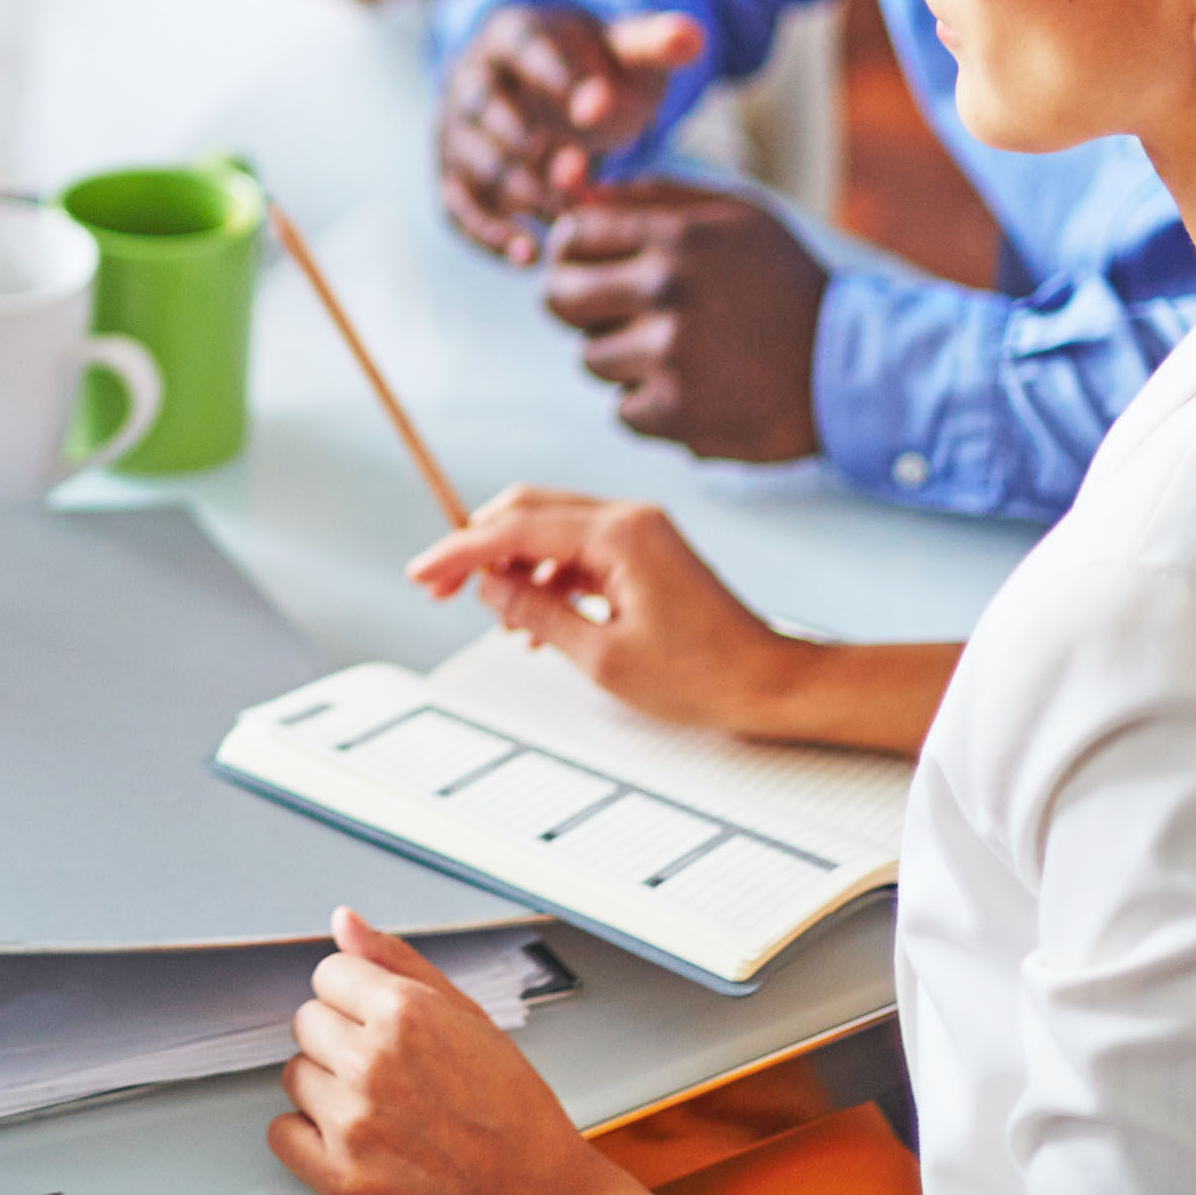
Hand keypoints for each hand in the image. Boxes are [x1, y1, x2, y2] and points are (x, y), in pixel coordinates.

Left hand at [271, 910, 761, 1194]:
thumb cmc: (516, 1116)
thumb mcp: (472, 1019)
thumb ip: (400, 964)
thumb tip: (345, 923)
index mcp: (406, 1014)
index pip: (329, 975)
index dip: (356, 999)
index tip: (379, 1023)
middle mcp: (372, 1062)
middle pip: (307, 1022)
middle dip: (340, 1040)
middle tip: (389, 1072)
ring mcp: (353, 1122)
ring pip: (295, 1075)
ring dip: (326, 1089)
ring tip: (381, 1110)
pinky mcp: (342, 1178)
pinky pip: (282, 1135)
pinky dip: (307, 1138)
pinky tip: (352, 1141)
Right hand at [409, 489, 808, 737]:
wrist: (771, 683)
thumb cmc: (706, 674)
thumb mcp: (602, 656)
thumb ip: (536, 614)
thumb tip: (490, 590)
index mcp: (619, 534)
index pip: (516, 529)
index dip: (460, 551)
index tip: (423, 572)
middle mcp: (629, 518)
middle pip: (529, 511)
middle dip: (478, 546)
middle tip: (440, 586)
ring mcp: (639, 532)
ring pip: (551, 530)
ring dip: (511, 564)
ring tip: (487, 611)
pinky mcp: (646, 552)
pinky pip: (578, 550)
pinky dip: (546, 576)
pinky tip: (532, 616)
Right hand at [437, 1, 706, 259]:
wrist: (553, 94)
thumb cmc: (595, 69)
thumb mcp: (628, 50)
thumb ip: (658, 43)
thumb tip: (693, 38)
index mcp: (510, 33)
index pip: (524, 48)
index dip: (558, 78)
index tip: (600, 110)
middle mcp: (469, 79)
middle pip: (486, 110)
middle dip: (532, 147)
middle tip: (582, 177)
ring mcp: (455, 131)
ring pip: (473, 164)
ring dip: (520, 195)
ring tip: (571, 221)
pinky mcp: (452, 177)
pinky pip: (458, 209)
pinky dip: (489, 235)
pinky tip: (532, 258)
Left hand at [539, 180, 827, 463]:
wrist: (853, 365)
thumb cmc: (785, 282)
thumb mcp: (734, 215)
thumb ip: (653, 197)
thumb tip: (577, 190)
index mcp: (677, 236)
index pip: (571, 237)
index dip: (576, 253)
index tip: (595, 267)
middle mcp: (667, 290)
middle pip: (559, 298)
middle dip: (581, 306)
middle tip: (621, 314)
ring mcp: (669, 354)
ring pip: (591, 358)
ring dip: (624, 359)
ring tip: (680, 352)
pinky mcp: (677, 412)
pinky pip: (622, 409)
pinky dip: (651, 406)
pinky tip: (696, 389)